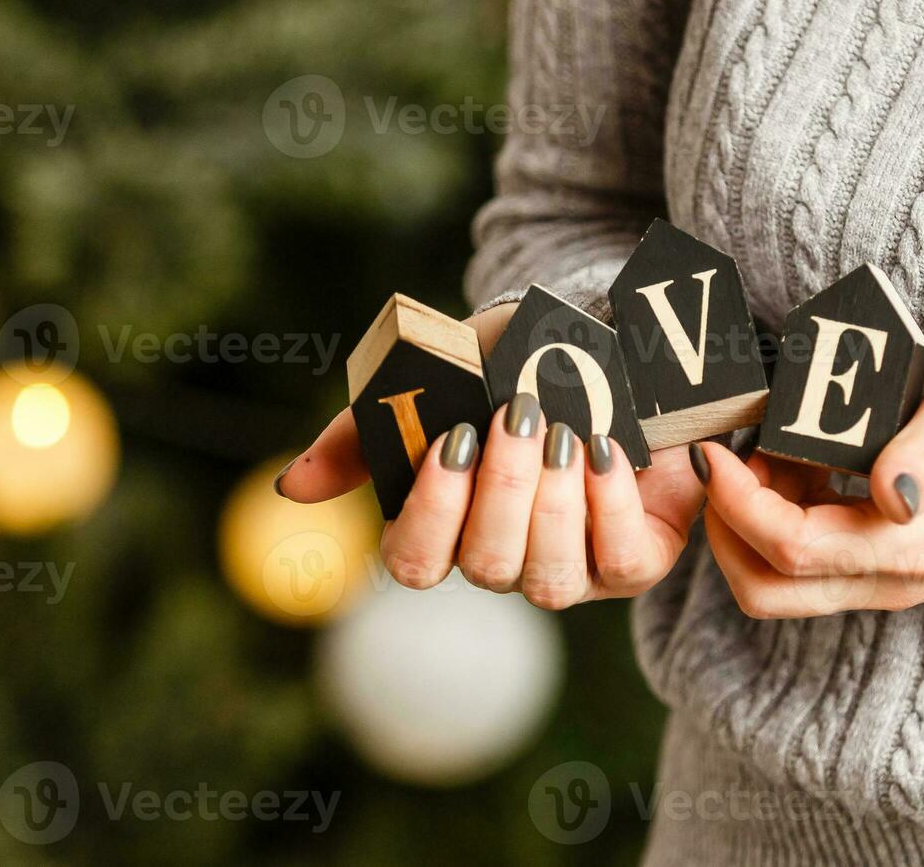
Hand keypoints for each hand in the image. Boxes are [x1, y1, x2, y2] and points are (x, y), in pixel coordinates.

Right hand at [276, 303, 705, 608]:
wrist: (604, 344)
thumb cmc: (510, 366)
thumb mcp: (436, 380)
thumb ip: (366, 433)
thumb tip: (289, 488)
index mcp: (444, 527)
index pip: (413, 562)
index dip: (432, 512)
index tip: (452, 441)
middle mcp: (501, 558)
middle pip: (486, 566)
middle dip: (503, 491)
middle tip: (520, 414)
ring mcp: (569, 569)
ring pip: (548, 580)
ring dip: (554, 502)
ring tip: (565, 432)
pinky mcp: (634, 561)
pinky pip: (622, 564)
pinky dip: (611, 507)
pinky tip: (607, 452)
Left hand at [694, 353, 923, 617]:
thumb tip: (889, 496)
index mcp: (910, 552)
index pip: (793, 550)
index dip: (740, 505)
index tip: (715, 453)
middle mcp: (886, 582)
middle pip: (766, 589)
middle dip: (724, 528)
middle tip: (720, 464)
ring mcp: (871, 580)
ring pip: (769, 581)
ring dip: (740, 524)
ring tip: (752, 457)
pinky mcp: (861, 566)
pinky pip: (790, 562)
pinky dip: (764, 518)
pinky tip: (777, 466)